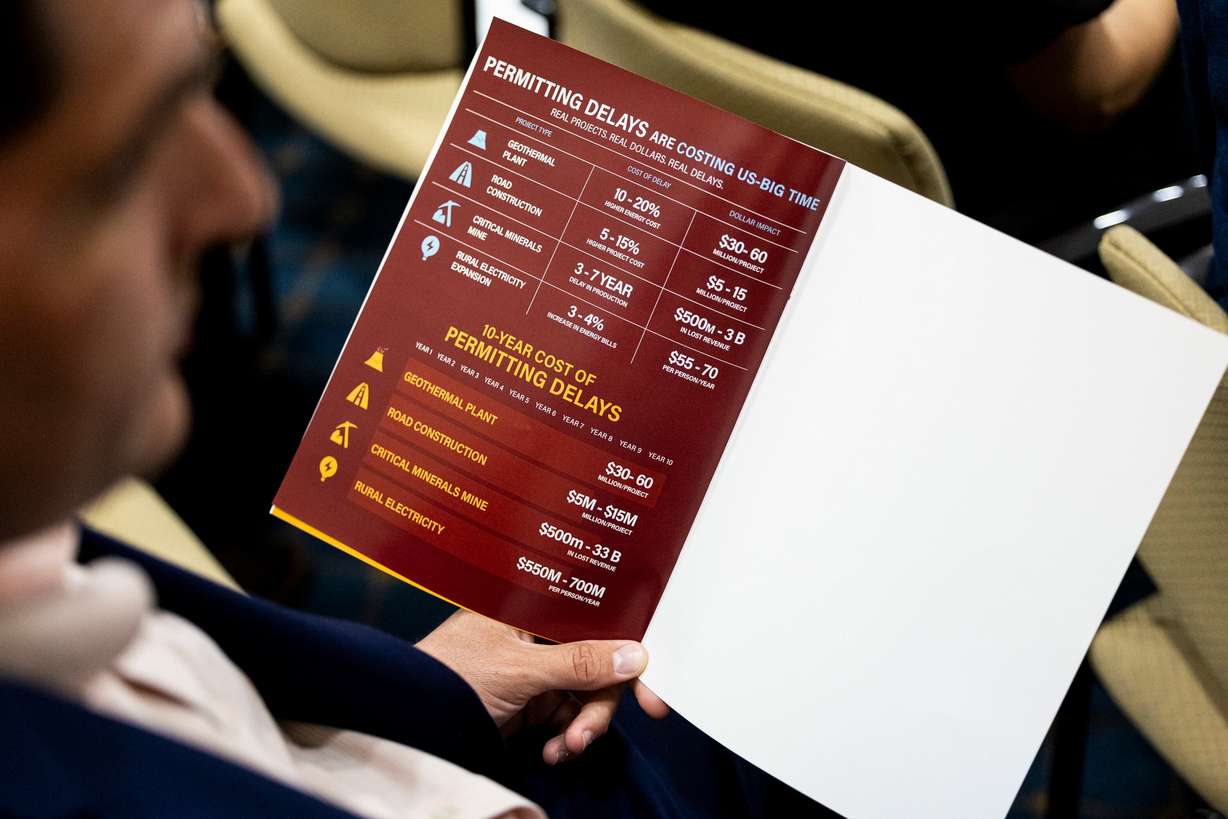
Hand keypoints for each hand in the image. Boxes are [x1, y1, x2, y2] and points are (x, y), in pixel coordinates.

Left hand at [417, 610, 668, 763]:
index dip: (624, 645)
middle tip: (593, 735)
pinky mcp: (529, 702)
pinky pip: (568, 717)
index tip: (652, 680)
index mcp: (531, 605)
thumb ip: (578, 663)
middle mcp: (536, 632)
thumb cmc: (447, 677)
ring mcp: (533, 668)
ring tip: (565, 748)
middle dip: (599, 702)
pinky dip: (566, 737)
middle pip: (595, 661)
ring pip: (586, 694)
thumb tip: (634, 655)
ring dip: (583, 726)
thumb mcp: (518, 670)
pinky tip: (552, 751)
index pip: (592, 617)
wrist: (403, 723)